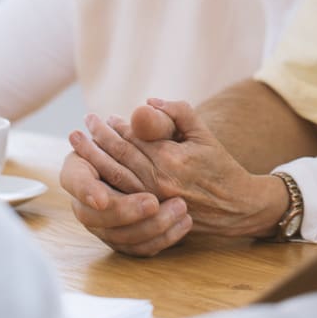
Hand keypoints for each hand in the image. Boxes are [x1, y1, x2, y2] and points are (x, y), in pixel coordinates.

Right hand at [59, 134, 191, 256]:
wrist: (185, 168)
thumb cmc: (169, 141)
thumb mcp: (168, 127)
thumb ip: (157, 121)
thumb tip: (145, 109)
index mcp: (84, 164)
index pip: (74, 179)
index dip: (86, 190)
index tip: (103, 199)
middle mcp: (87, 197)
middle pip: (93, 215)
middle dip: (124, 211)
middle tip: (153, 203)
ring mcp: (103, 222)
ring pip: (116, 236)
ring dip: (148, 226)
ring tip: (180, 208)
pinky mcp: (124, 238)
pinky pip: (137, 249)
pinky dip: (160, 239)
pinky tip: (183, 223)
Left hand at [83, 99, 288, 237]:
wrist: (237, 205)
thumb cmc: (221, 166)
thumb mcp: (204, 133)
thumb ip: (179, 113)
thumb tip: (148, 103)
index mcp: (171, 158)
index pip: (133, 137)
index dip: (115, 127)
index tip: (103, 118)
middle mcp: (158, 180)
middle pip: (118, 156)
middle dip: (96, 141)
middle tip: (81, 128)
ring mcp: (153, 200)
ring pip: (115, 177)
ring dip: (95, 160)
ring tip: (79, 147)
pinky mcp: (153, 213)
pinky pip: (123, 195)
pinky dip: (106, 182)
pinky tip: (96, 172)